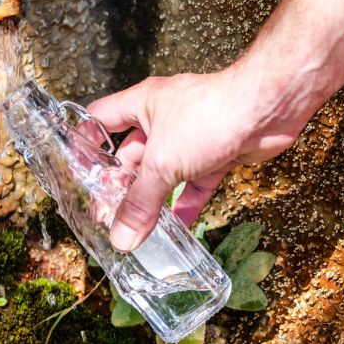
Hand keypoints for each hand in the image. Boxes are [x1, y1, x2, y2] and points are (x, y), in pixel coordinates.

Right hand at [87, 61, 308, 251]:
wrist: (267, 108)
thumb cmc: (210, 115)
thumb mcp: (163, 162)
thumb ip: (140, 203)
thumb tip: (121, 238)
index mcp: (141, 105)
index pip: (100, 118)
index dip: (86, 142)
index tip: (77, 171)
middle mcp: (163, 119)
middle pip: (131, 154)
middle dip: (120, 184)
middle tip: (106, 215)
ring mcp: (190, 137)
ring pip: (163, 172)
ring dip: (152, 199)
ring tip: (136, 228)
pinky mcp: (215, 153)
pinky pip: (194, 184)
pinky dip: (185, 204)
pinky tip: (176, 228)